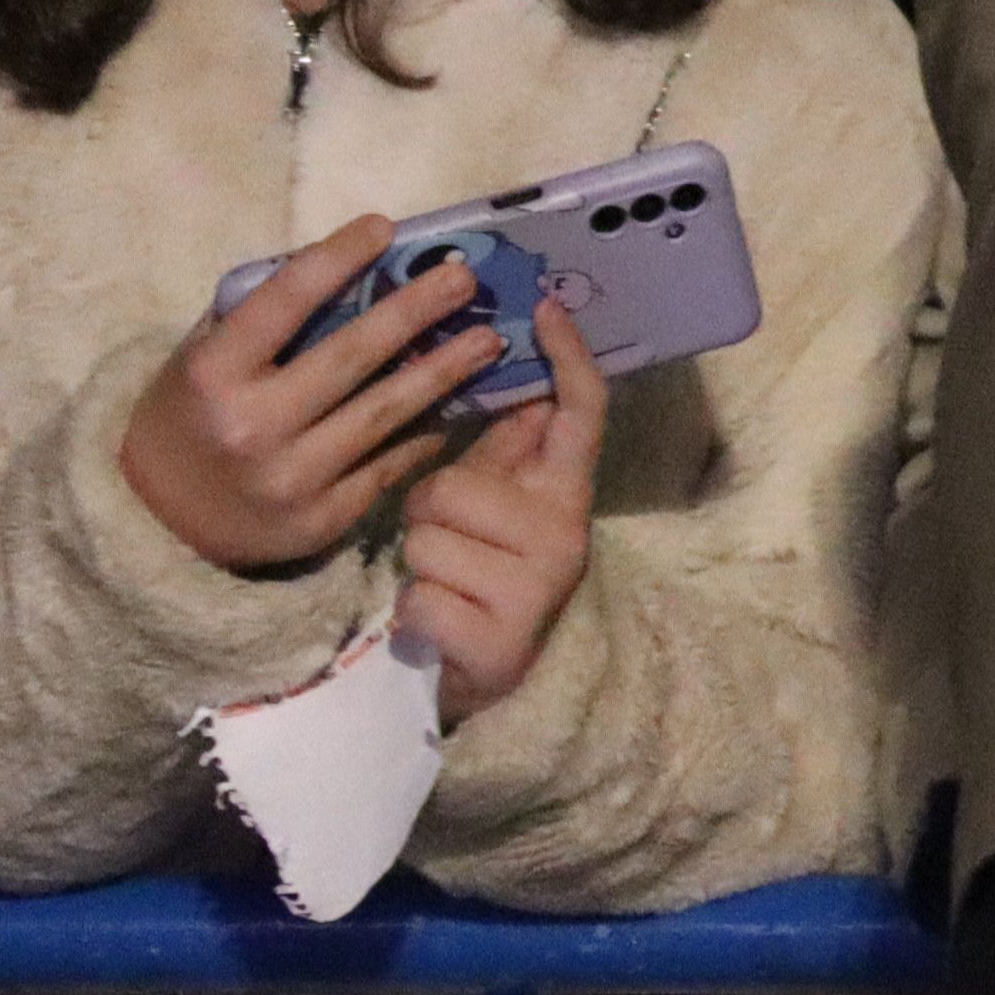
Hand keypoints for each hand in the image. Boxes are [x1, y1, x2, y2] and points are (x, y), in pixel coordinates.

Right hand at [116, 218, 496, 573]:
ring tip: (489, 339)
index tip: (385, 226)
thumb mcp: (202, 357)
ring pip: (384, 414)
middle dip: (415, 312)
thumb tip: (347, 265)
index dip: (336, 258)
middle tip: (464, 279)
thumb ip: (260, 317)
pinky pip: (388, 465)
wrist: (159, 526)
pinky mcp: (321, 520)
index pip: (284, 300)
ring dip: (444, 372)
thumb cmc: (190, 417)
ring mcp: (290, 479)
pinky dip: (426, 431)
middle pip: (351, 356)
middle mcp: (252, 426)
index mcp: (213, 373)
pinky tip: (460, 401)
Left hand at [394, 301, 608, 726]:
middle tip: (449, 543)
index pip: (580, 412)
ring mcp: (536, 587)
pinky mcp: (501, 639)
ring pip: (425, 543)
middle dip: (427, 514)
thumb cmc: (485, 576)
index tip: (544, 306)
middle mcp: (564, 533)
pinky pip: (420, 598)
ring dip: (418, 567)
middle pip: (450, 485)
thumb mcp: (501, 508)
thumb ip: (502, 447)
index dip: (566, 357)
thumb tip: (492, 356)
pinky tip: (440, 625)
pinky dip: (414, 615)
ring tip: (445, 586)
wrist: (498, 687)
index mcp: (565, 491)